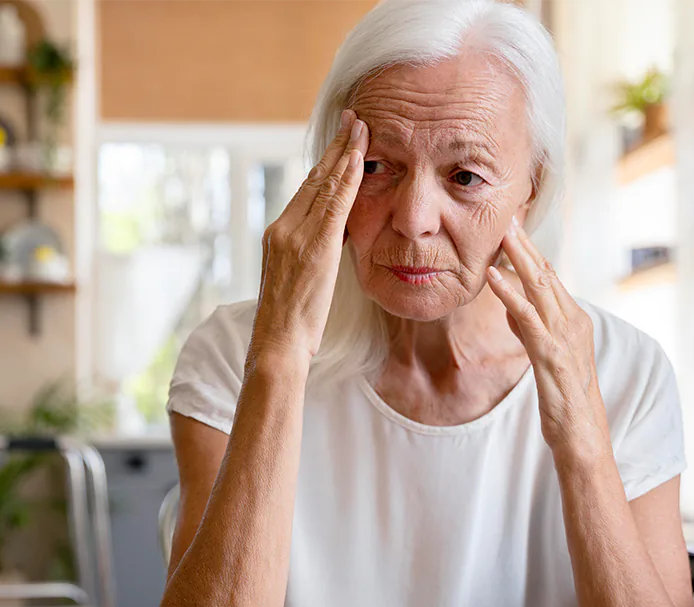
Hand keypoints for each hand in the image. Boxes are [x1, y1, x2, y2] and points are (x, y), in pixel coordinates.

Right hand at [252, 110, 367, 365]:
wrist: (277, 343)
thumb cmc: (289, 325)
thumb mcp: (297, 282)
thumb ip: (309, 256)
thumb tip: (331, 241)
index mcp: (278, 235)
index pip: (306, 192)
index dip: (325, 164)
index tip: (340, 144)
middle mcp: (283, 228)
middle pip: (314, 179)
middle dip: (336, 147)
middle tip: (353, 119)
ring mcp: (295, 235)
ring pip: (324, 185)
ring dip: (345, 153)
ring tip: (361, 127)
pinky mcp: (312, 246)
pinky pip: (334, 204)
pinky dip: (348, 178)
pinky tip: (361, 159)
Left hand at [487, 218, 610, 454]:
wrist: (582, 434)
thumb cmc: (564, 398)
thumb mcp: (545, 355)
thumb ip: (530, 327)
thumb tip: (510, 304)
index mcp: (574, 320)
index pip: (550, 279)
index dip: (531, 253)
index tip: (513, 229)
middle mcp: (573, 322)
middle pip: (546, 274)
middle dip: (526, 245)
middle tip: (508, 216)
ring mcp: (564, 336)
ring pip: (540, 288)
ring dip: (519, 258)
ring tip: (501, 234)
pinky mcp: (551, 354)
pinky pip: (527, 317)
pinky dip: (509, 294)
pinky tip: (492, 277)